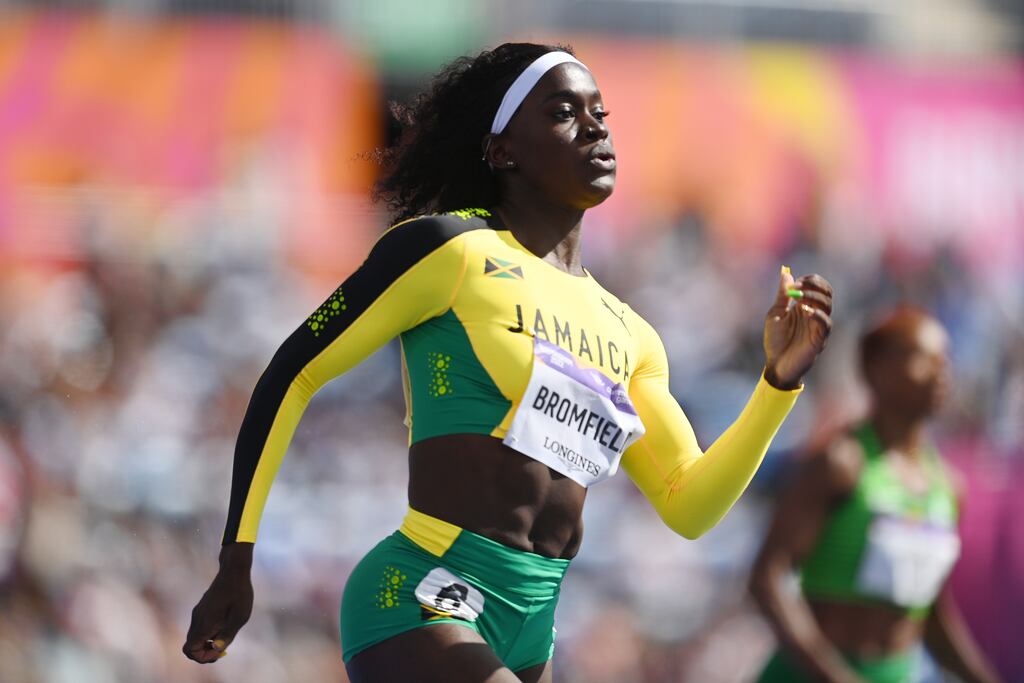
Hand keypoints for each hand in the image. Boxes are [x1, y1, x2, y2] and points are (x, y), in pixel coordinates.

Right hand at [182, 542, 253, 663]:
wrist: (233, 571)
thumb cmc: (239, 594)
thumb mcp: (239, 617)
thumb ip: (227, 635)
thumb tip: (217, 650)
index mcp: (204, 624)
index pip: (190, 650)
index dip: (202, 657)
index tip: (219, 652)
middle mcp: (196, 620)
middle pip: (191, 645)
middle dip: (205, 652)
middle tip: (223, 649)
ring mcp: (198, 613)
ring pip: (195, 636)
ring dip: (207, 642)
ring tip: (226, 636)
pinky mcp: (202, 608)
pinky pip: (200, 627)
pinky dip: (208, 633)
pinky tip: (224, 626)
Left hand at [762, 267, 832, 389]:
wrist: (775, 364)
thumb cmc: (775, 341)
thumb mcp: (776, 314)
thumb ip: (782, 295)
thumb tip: (786, 273)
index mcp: (805, 306)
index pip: (818, 287)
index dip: (810, 280)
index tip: (796, 281)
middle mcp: (815, 314)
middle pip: (827, 293)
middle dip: (814, 286)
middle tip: (798, 286)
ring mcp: (818, 326)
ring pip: (827, 305)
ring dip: (814, 297)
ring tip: (798, 298)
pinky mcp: (819, 339)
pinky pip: (826, 324)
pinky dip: (818, 314)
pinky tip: (805, 311)